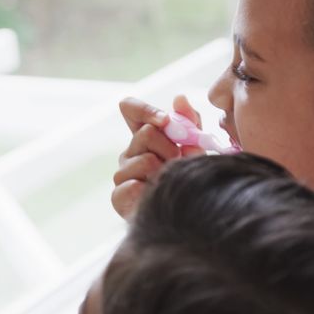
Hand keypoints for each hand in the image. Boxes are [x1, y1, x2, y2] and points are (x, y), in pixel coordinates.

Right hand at [112, 95, 204, 218]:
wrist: (193, 214)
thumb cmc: (190, 179)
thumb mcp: (196, 147)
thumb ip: (189, 122)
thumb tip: (179, 99)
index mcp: (144, 136)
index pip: (130, 109)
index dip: (144, 109)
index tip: (164, 120)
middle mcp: (130, 152)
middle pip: (146, 133)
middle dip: (171, 147)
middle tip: (180, 162)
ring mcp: (122, 173)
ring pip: (145, 159)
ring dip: (166, 171)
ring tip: (171, 182)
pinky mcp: (118, 195)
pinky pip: (133, 184)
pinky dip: (151, 189)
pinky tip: (157, 196)